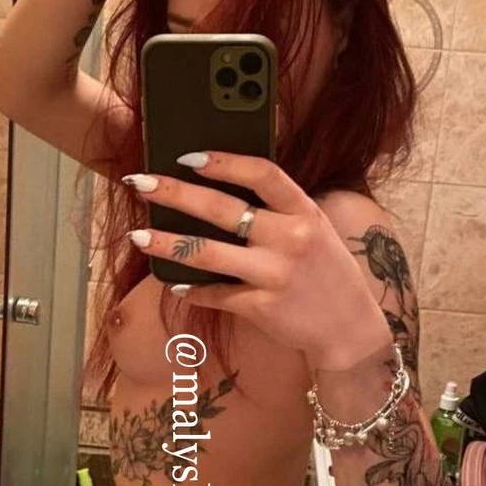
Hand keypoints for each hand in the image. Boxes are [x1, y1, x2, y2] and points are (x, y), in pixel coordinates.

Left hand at [122, 151, 392, 371]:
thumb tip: (224, 189)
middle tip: (140, 183)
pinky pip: (215, 293)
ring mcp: (274, 274)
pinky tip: (174, 285)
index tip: (187, 156)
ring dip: (166, 244)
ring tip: (136, 236)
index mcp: (305, 211)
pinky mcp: (261, 306)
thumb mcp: (316, 230)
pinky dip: (192, 290)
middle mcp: (290, 238)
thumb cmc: (327, 273)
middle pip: (222, 209)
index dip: (223, 161)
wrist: (349, 328)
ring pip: (207, 253)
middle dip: (174, 193)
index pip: (261, 174)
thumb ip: (280, 210)